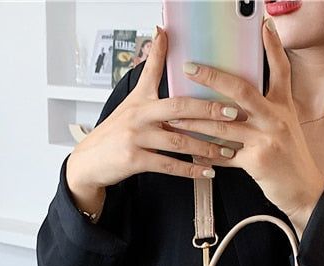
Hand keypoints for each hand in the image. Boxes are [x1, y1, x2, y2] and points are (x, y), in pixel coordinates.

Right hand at [65, 25, 243, 206]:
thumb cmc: (115, 132)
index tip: (200, 59)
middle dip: (209, 111)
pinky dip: (190, 170)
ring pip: (178, 141)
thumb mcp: (131, 102)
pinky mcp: (134, 160)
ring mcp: (136, 138)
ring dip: (205, 147)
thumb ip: (150, 73)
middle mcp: (138, 116)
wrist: (90, 162)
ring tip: (226, 151)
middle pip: (178, 109)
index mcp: (140, 99)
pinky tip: (207, 172)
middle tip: (233, 112)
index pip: (156, 72)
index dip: (172, 59)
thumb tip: (160, 35)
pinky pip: (168, 165)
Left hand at [169, 19, 323, 235]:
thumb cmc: (292, 159)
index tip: (264, 25)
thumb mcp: (287, 126)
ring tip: (175, 117)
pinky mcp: (257, 162)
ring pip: (223, 126)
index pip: (280, 70)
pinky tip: (191, 153)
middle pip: (241, 91)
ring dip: (196, 121)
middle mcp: (275, 119)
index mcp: (283, 106)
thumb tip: (238, 100)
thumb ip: (267, 110)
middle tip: (190, 68)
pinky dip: (206, 155)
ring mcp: (266, 140)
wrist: (305, 190)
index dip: (273, 47)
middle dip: (212, 78)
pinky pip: (224, 155)